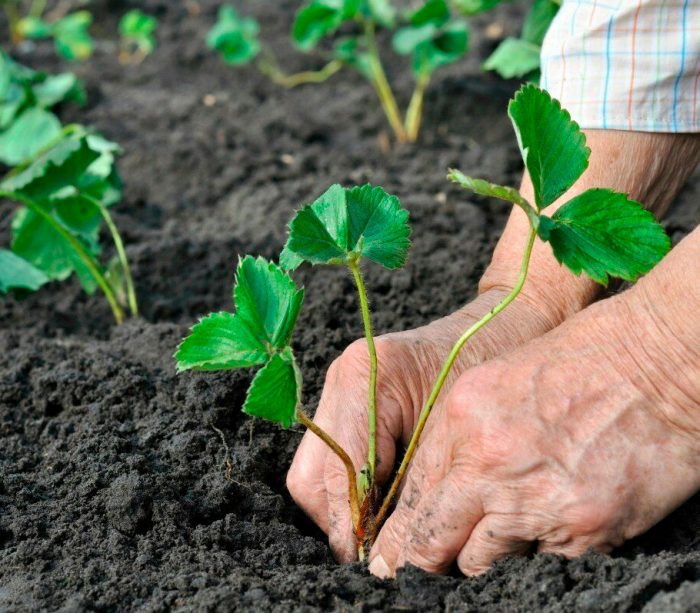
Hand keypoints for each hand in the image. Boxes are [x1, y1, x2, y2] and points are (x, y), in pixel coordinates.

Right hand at [287, 287, 560, 561]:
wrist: (498, 326)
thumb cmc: (490, 369)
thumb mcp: (455, 432)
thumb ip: (415, 485)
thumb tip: (388, 545)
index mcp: (365, 376)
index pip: (339, 470)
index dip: (355, 523)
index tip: (376, 557)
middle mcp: (341, 379)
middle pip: (310, 478)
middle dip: (340, 523)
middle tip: (377, 551)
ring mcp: (339, 387)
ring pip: (313, 474)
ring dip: (343, 510)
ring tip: (381, 531)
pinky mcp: (347, 400)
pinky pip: (329, 460)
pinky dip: (350, 490)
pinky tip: (382, 502)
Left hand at [368, 241, 699, 575]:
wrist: (653, 363)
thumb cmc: (574, 365)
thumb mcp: (495, 385)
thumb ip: (458, 439)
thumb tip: (435, 492)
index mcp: (460, 422)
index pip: (412, 500)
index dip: (397, 537)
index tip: (387, 558)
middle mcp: (489, 466)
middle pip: (432, 543)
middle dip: (421, 562)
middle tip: (414, 574)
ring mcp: (535, 502)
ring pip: (481, 562)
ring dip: (482, 555)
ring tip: (496, 535)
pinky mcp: (582, 529)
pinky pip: (539, 563)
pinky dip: (537, 551)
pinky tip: (549, 521)